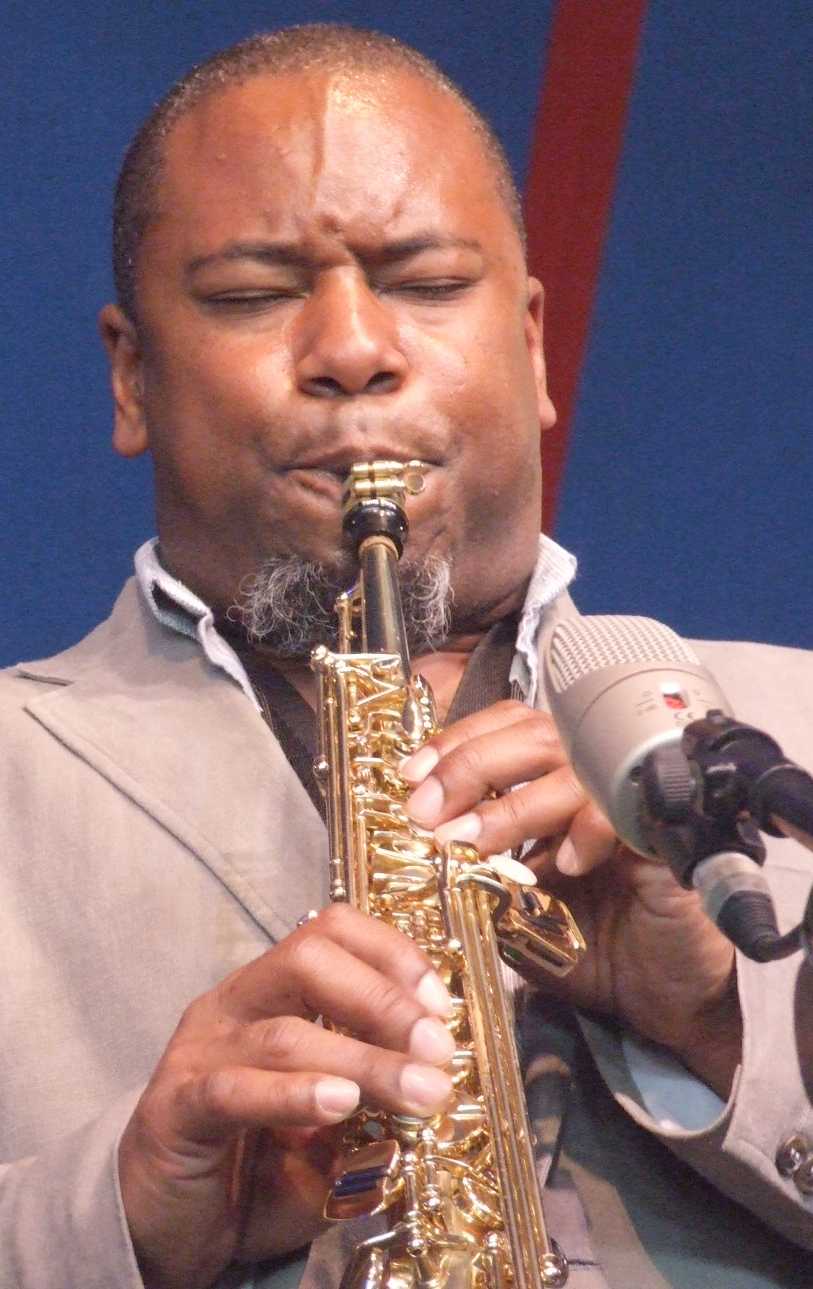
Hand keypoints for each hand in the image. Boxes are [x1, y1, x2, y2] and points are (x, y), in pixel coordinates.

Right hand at [119, 905, 454, 1288]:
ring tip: (417, 1092)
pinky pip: (235, 1090)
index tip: (441, 1007)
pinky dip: (293, 1094)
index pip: (331, 934)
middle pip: (307, 959)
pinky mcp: (175, 1109)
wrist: (166, 1230)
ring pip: (286, 1032)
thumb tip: (436, 1084)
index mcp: (271, 993)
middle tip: (436, 1049)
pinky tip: (340, 1103)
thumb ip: (374, 1108)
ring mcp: (200, 1052)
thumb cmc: (255, 1170)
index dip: (392, 957)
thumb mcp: (331, 1136)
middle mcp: (234, 1006)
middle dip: (383, 998)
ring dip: (364, 1060)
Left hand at [401, 700, 739, 1097]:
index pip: (507, 728)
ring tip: (470, 840)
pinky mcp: (661, 840)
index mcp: (555, 785)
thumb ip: (475, 869)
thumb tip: (417, 844)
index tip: (413, 777)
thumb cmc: (588, 949)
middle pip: (534, 735)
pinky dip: (584, 831)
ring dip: (511, 805)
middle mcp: (593, 782)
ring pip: (571, 769)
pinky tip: (563, 866)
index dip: (457, 742)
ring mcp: (629, 806)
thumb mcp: (510, 907)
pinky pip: (621, 812)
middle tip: (427, 810)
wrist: (657, 1001)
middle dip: (470, 766)